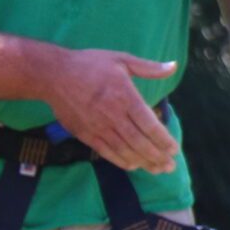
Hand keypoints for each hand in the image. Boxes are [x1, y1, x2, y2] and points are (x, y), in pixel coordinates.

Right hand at [42, 49, 179, 171]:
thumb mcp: (122, 60)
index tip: (174, 149)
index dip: (163, 139)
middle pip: (138, 141)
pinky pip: (105, 151)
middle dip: (156, 156)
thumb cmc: (90, 65)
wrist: (54, 75)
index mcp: (125, 96)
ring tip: (157, 169)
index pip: (149, 124)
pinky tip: (133, 166)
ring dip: (142, 162)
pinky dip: (120, 160)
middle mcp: (113, 115)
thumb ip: (149, 68)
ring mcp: (98, 127)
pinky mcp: (84, 134)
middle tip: (170, 167)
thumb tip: (173, 67)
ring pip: (124, 149)